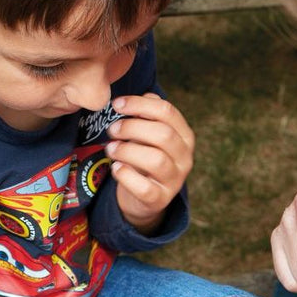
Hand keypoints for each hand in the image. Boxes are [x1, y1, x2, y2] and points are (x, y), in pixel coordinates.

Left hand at [106, 93, 194, 231]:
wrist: (144, 197)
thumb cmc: (144, 157)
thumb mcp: (148, 134)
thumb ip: (148, 114)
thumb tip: (145, 96)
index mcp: (184, 136)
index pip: (167, 112)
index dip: (139, 104)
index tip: (117, 105)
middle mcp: (185, 158)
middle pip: (163, 134)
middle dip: (132, 128)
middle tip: (112, 129)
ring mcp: (175, 180)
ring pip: (156, 160)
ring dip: (127, 151)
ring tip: (110, 149)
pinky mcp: (160, 200)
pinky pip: (144, 188)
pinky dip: (126, 176)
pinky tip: (116, 168)